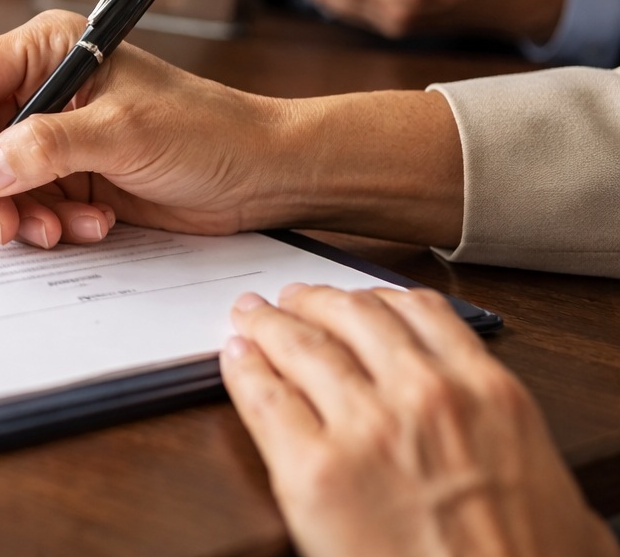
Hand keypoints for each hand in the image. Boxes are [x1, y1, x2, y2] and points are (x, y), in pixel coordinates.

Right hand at [0, 10, 464, 249]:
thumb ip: (48, 147)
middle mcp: (45, 88)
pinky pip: (30, 205)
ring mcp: (55, 136)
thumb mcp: (124, 133)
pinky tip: (94, 225)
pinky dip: (51, 223)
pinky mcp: (71, 177)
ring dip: (22, 213)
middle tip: (5, 224)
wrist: (264, 176)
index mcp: (52, 49)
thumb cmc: (208, 132)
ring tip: (61, 229)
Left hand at [222, 285, 618, 556]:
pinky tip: (235, 358)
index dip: (376, 298)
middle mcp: (423, 394)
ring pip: (302, 346)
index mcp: (485, 391)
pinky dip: (243, 370)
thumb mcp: (542, 479)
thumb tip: (490, 422)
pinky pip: (264, 397)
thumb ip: (504, 428)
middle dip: (315, 302)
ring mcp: (364, 427)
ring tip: (252, 316)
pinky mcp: (312, 469)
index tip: (356, 298)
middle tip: (292, 299)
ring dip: (270, 324)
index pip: (419, 311)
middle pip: (352, 317)